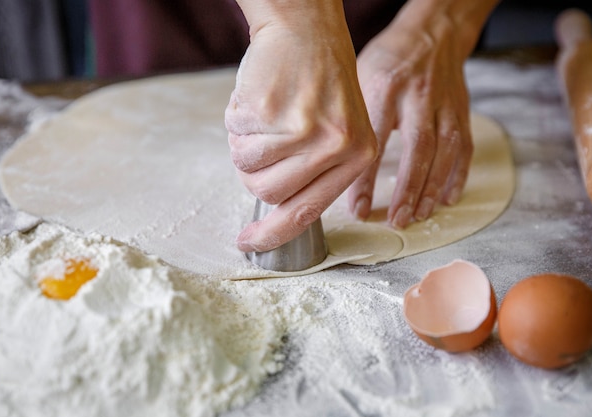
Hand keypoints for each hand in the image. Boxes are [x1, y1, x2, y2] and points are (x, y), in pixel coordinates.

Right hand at [226, 0, 377, 251]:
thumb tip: (276, 212)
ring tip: (265, 116)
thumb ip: (313, 173)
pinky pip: (235, 138)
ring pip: (247, 168)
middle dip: (255, 172)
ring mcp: (302, 129)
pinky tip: (259, 99)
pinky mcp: (272, 112)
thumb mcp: (336, 131)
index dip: (272, 234)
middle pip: (268, 193)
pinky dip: (237, 122)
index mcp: (356, 156)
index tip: (249, 243)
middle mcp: (334, 147)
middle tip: (264, 140)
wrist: (306, 29)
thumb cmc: (318, 82)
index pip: (306, 212)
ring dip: (244, 145)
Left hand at [348, 0, 497, 228]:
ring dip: (431, 190)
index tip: (359, 209)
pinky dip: (457, 177)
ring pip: (444, 153)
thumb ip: (352, 117)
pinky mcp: (461, 111)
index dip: (366, 181)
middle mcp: (417, 98)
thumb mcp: (360, 77)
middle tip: (396, 221)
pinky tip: (446, 199)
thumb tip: (330, 164)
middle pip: (417, 150)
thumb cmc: (388, 59)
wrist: (431, 32)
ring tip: (418, 216)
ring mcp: (444, 105)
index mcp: (385, 89)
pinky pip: (465, 148)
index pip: (374, 142)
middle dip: (408, 191)